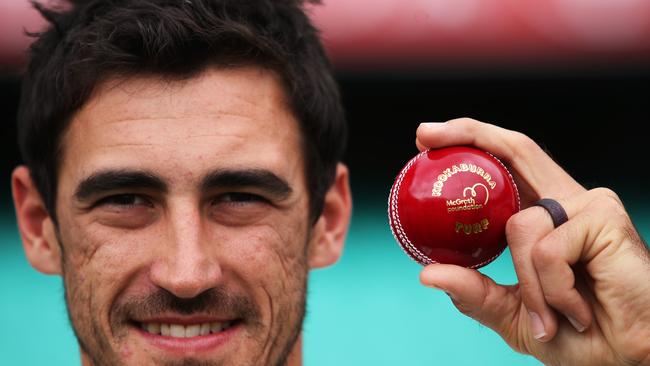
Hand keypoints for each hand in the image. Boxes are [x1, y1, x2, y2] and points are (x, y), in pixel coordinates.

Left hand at [416, 118, 649, 365]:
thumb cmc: (576, 334)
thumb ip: (473, 293)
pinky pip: (547, 250)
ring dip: (528, 285)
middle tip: (424, 135)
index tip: (425, 140)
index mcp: (542, 216)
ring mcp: (586, 205)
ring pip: (520, 226)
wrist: (629, 359)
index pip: (504, 164)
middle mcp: (564, 201)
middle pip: (515, 149)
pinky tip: (577, 310)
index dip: (470, 144)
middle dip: (468, 134)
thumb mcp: (512, 313)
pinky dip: (551, 290)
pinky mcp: (604, 218)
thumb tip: (427, 274)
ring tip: (553, 315)